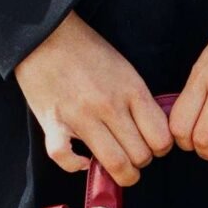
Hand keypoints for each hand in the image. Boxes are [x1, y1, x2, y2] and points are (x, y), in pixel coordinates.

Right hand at [14, 11, 172, 186]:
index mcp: (131, 90)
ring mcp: (80, 117)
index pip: (161, 139)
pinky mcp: (53, 124)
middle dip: (140, 162)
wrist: (46, 35)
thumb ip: (139, 101)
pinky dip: (74, 165)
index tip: (151, 146)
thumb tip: (152, 134)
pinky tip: (81, 161)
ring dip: (118, 173)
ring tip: (114, 166)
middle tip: (131, 155)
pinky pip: (66, 158)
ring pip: (114, 164)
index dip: (160, 148)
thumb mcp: (125, 70)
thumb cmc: (87, 51)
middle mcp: (109, 106)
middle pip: (140, 156)